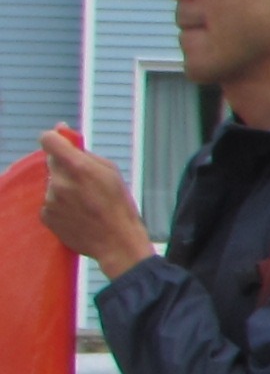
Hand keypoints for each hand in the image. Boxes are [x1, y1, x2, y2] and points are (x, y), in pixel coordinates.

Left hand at [37, 128, 154, 279]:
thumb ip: (84, 151)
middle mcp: (59, 182)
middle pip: (52, 163)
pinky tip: (78, 213)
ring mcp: (50, 200)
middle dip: (66, 167)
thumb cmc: (119, 205)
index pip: (47, 140)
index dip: (55, 140)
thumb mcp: (111, 171)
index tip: (63, 145)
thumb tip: (62, 131)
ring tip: (85, 202)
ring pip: (52, 184)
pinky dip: (61, 205)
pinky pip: (49, 202)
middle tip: (86, 182)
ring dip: (64, 188)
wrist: (116, 241)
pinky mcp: (46, 216)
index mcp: (77, 167)